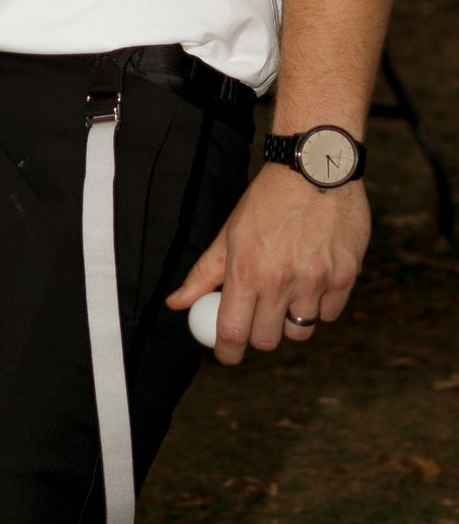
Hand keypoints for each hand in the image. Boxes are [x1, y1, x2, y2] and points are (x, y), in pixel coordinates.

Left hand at [166, 164, 368, 362]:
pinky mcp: (346, 276)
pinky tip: (313, 281)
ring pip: (301, 331)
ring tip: (288, 294)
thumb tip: (177, 303)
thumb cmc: (267, 201)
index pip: (231, 333)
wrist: (315, 168)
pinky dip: (319, 306)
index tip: (226, 355)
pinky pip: (329, 314)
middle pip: (267, 340)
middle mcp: (281, 280)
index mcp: (246, 270)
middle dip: (259, 335)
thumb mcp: (229, 234)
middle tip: (258, 318)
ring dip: (291, 321)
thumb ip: (203, 273)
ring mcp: (316, 281)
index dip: (226, 353)